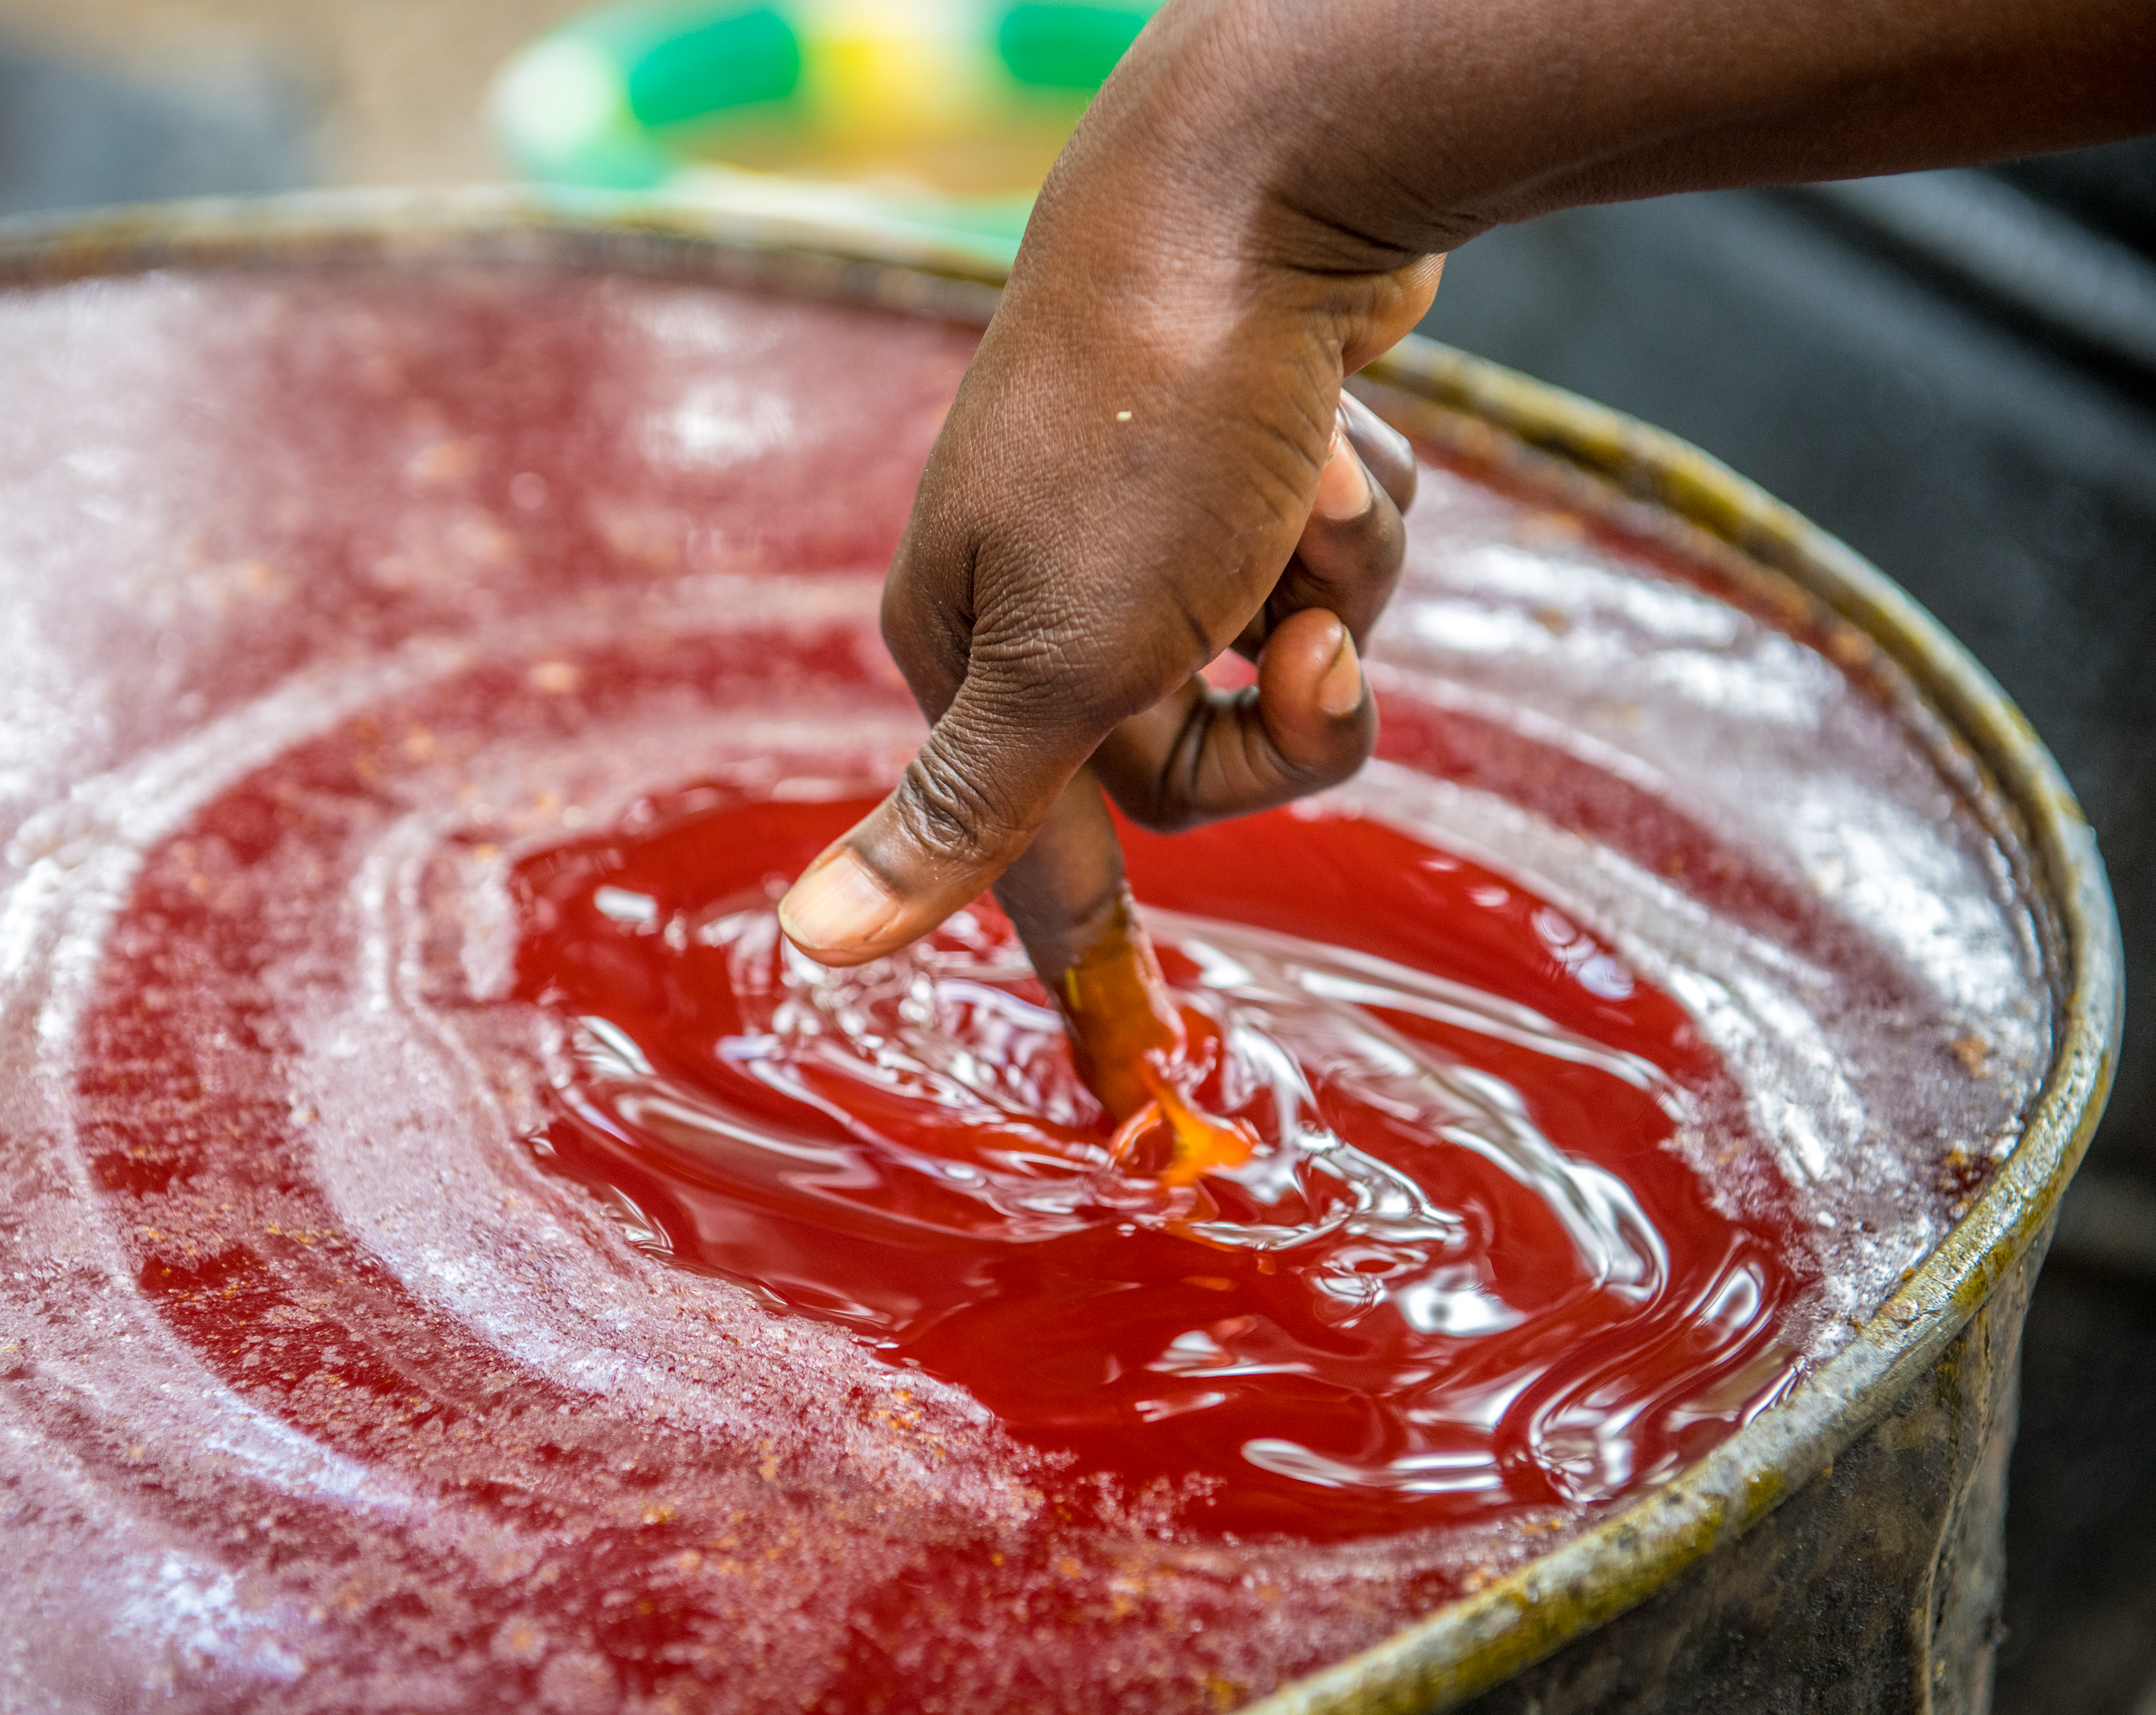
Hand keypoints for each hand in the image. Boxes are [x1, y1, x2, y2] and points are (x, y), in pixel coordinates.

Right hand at [776, 227, 1430, 989]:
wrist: (1250, 194)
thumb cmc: (1145, 433)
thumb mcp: (1061, 661)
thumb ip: (962, 815)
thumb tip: (811, 944)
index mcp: (971, 653)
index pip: (1038, 852)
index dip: (1095, 949)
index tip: (1126, 1080)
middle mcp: (1048, 595)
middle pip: (1198, 765)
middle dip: (1281, 711)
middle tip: (1308, 642)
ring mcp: (1149, 525)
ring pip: (1281, 658)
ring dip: (1330, 587)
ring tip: (1314, 490)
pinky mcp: (1238, 464)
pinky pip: (1321, 558)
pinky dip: (1344, 511)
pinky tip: (1332, 430)